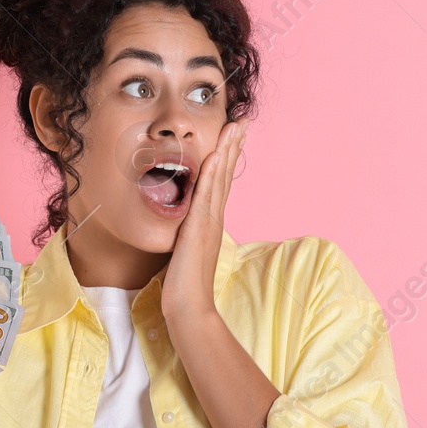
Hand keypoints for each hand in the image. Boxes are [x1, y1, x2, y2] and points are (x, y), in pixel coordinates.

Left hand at [161, 118, 249, 330]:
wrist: (188, 306)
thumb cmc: (185, 285)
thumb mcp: (186, 250)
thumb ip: (187, 234)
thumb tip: (183, 225)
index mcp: (211, 222)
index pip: (222, 182)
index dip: (229, 157)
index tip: (235, 135)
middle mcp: (214, 218)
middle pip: (227, 175)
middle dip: (235, 146)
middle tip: (243, 121)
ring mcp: (209, 222)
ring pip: (220, 179)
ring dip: (228, 151)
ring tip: (235, 127)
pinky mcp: (199, 227)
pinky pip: (206, 195)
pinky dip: (213, 173)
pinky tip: (216, 154)